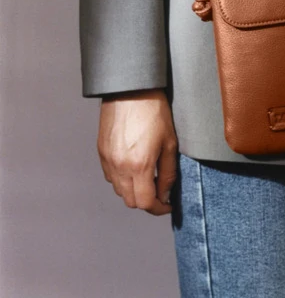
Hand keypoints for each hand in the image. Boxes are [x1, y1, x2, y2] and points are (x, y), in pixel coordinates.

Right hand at [98, 88, 178, 215]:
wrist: (131, 90)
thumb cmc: (154, 111)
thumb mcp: (169, 142)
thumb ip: (168, 172)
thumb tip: (166, 193)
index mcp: (139, 166)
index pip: (145, 203)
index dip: (158, 208)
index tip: (167, 205)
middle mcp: (119, 167)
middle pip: (130, 201)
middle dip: (146, 200)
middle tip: (160, 190)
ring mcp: (108, 160)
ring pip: (119, 190)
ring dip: (133, 190)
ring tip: (148, 177)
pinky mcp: (101, 152)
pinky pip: (110, 176)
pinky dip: (122, 179)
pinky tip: (134, 166)